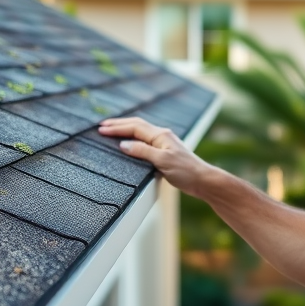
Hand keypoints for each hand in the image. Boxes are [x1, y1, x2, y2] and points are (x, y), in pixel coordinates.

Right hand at [97, 117, 212, 196]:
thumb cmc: (186, 171)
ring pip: (141, 131)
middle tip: (102, 125)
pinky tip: (130, 142)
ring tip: (112, 129)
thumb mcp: (162, 161)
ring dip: (126, 129)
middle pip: (136, 125)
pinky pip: (145, 140)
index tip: (101, 129)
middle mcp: (162, 136)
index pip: (134, 127)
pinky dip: (133, 138)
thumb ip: (142, 151)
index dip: (117, 128)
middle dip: (119, 124)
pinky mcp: (165, 152)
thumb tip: (124, 144)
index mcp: (160, 135)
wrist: (203, 180)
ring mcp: (164, 143)